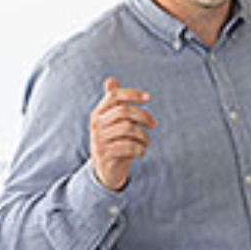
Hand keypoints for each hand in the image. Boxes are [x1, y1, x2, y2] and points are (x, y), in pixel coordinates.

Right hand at [89, 77, 156, 191]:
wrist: (104, 170)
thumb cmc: (113, 140)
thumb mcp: (112, 121)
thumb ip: (113, 102)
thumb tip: (110, 79)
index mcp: (98, 113)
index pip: (114, 96)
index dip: (132, 94)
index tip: (148, 98)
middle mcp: (96, 124)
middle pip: (124, 111)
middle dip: (144, 116)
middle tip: (154, 125)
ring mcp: (99, 139)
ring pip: (129, 129)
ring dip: (144, 136)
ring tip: (146, 142)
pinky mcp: (105, 154)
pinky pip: (129, 147)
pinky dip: (140, 149)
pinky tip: (141, 152)